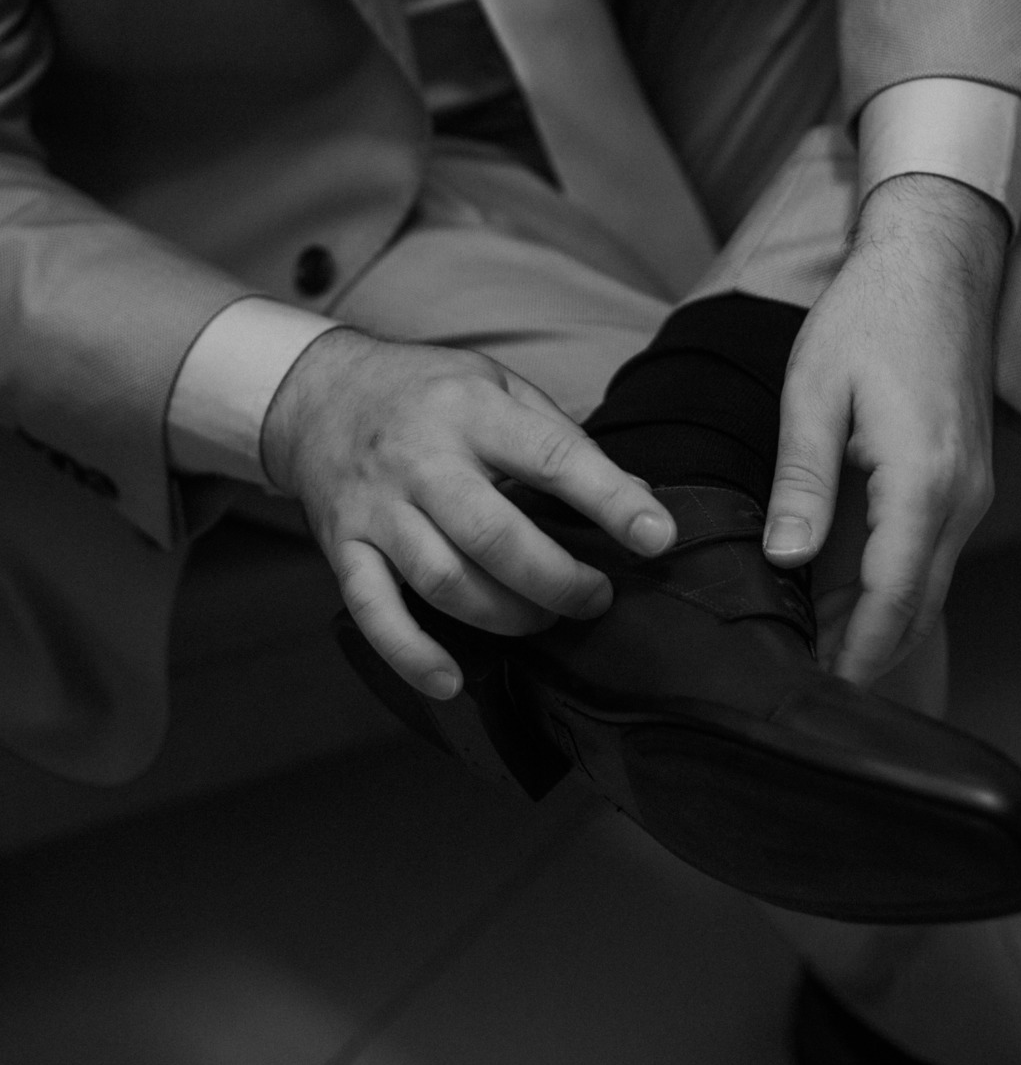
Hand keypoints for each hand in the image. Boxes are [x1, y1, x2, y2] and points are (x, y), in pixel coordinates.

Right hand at [262, 331, 675, 701]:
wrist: (321, 394)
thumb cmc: (428, 393)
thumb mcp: (498, 385)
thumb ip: (559, 438)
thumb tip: (636, 496)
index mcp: (471, 410)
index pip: (553, 457)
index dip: (611, 500)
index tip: (656, 537)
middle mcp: (421, 458)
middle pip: (496, 536)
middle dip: (558, 580)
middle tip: (595, 597)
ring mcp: (377, 507)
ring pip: (444, 581)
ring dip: (506, 616)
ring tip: (542, 618)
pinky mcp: (344, 546)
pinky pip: (374, 611)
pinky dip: (412, 654)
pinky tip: (450, 679)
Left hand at [763, 173, 1006, 686]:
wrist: (934, 265)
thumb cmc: (870, 317)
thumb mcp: (815, 392)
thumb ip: (801, 482)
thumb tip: (785, 559)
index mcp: (922, 479)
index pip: (894, 595)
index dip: (857, 649)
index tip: (818, 688)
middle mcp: (961, 495)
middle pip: (918, 603)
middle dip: (867, 649)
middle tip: (805, 680)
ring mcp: (971, 488)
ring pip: (928, 580)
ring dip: (880, 618)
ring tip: (815, 644)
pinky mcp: (965, 477)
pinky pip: (932, 549)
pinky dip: (894, 580)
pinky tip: (845, 590)